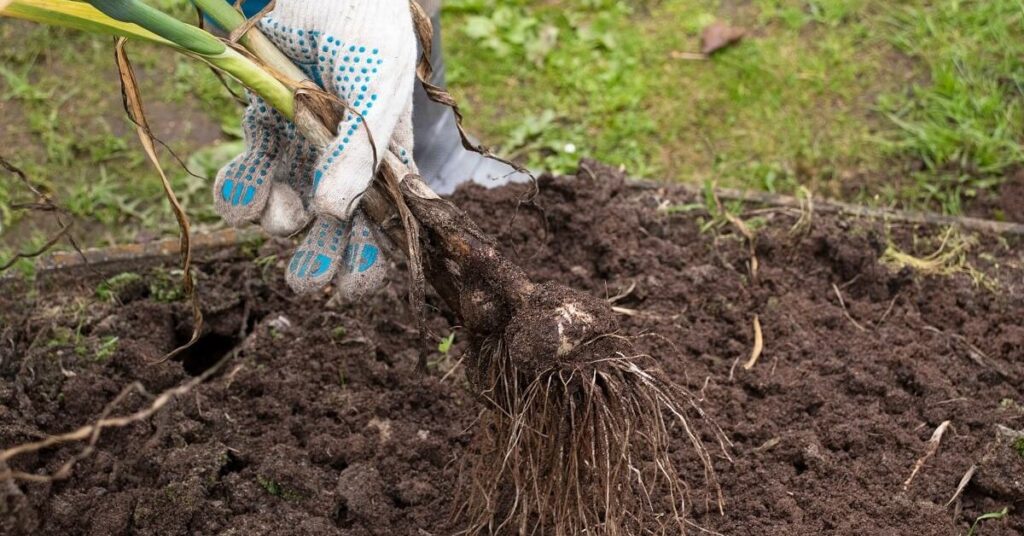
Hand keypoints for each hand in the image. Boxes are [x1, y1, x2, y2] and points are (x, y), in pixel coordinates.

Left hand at [213, 0, 417, 295]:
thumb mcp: (375, 84)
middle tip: (306, 281)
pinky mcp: (263, 124)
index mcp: (386, 156)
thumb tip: (339, 214)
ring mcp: (303, 143)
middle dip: (321, 260)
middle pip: (335, 230)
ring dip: (280, 222)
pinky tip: (239, 194)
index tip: (352, 288)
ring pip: (289, 207)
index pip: (386, 223)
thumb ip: (360, 148)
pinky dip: (239, 192)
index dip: (371, 262)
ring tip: (275, 216)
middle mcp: (345, 159)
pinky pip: (249, 173)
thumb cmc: (362, 25)